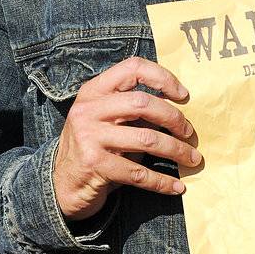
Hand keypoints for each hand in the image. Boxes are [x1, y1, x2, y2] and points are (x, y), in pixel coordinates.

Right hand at [53, 56, 201, 221]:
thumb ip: (132, 109)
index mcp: (94, 91)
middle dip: (174, 118)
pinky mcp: (95, 165)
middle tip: (189, 133)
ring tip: (192, 159)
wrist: (62, 184)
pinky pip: (139, 173)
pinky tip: (177, 185)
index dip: (162, 77)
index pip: (132, 68)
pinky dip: (162, 181)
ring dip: (176, 150)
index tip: (183, 95)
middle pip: (143, 103)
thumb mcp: (106, 119)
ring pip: (147, 139)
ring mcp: (90, 137)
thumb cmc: (94, 147)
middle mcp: (89, 110)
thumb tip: (178, 107)